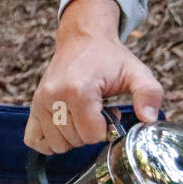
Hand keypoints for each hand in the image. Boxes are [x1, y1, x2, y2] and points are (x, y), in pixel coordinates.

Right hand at [25, 0, 163, 153]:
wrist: (82, 40)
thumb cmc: (109, 58)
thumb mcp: (137, 72)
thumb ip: (149, 94)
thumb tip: (149, 120)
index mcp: (79, 90)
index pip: (92, 135)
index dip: (106, 130)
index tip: (110, 112)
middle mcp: (54, 97)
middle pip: (74, 140)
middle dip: (90, 133)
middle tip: (97, 112)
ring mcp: (40, 102)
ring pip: (56, 143)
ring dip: (72, 137)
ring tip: (81, 117)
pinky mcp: (33, 105)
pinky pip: (33, 139)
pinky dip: (49, 141)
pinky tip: (64, 129)